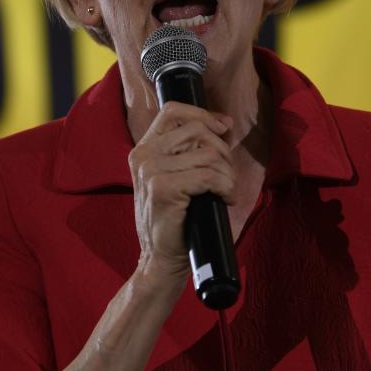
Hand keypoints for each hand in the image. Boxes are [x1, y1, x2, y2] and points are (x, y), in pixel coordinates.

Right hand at [128, 102, 234, 280]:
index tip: (224, 127)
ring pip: (208, 154)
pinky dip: (226, 186)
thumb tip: (224, 123)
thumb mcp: (173, 177)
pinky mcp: (164, 189)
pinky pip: (209, 175)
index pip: (173, 111)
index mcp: (143, 149)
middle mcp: (143, 156)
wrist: (160, 259)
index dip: (203, 114)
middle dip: (222, 150)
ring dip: (227, 173)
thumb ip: (188, 150)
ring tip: (226, 190)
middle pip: (198, 130)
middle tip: (226, 175)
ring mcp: (151, 171)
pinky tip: (225, 199)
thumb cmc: (174, 219)